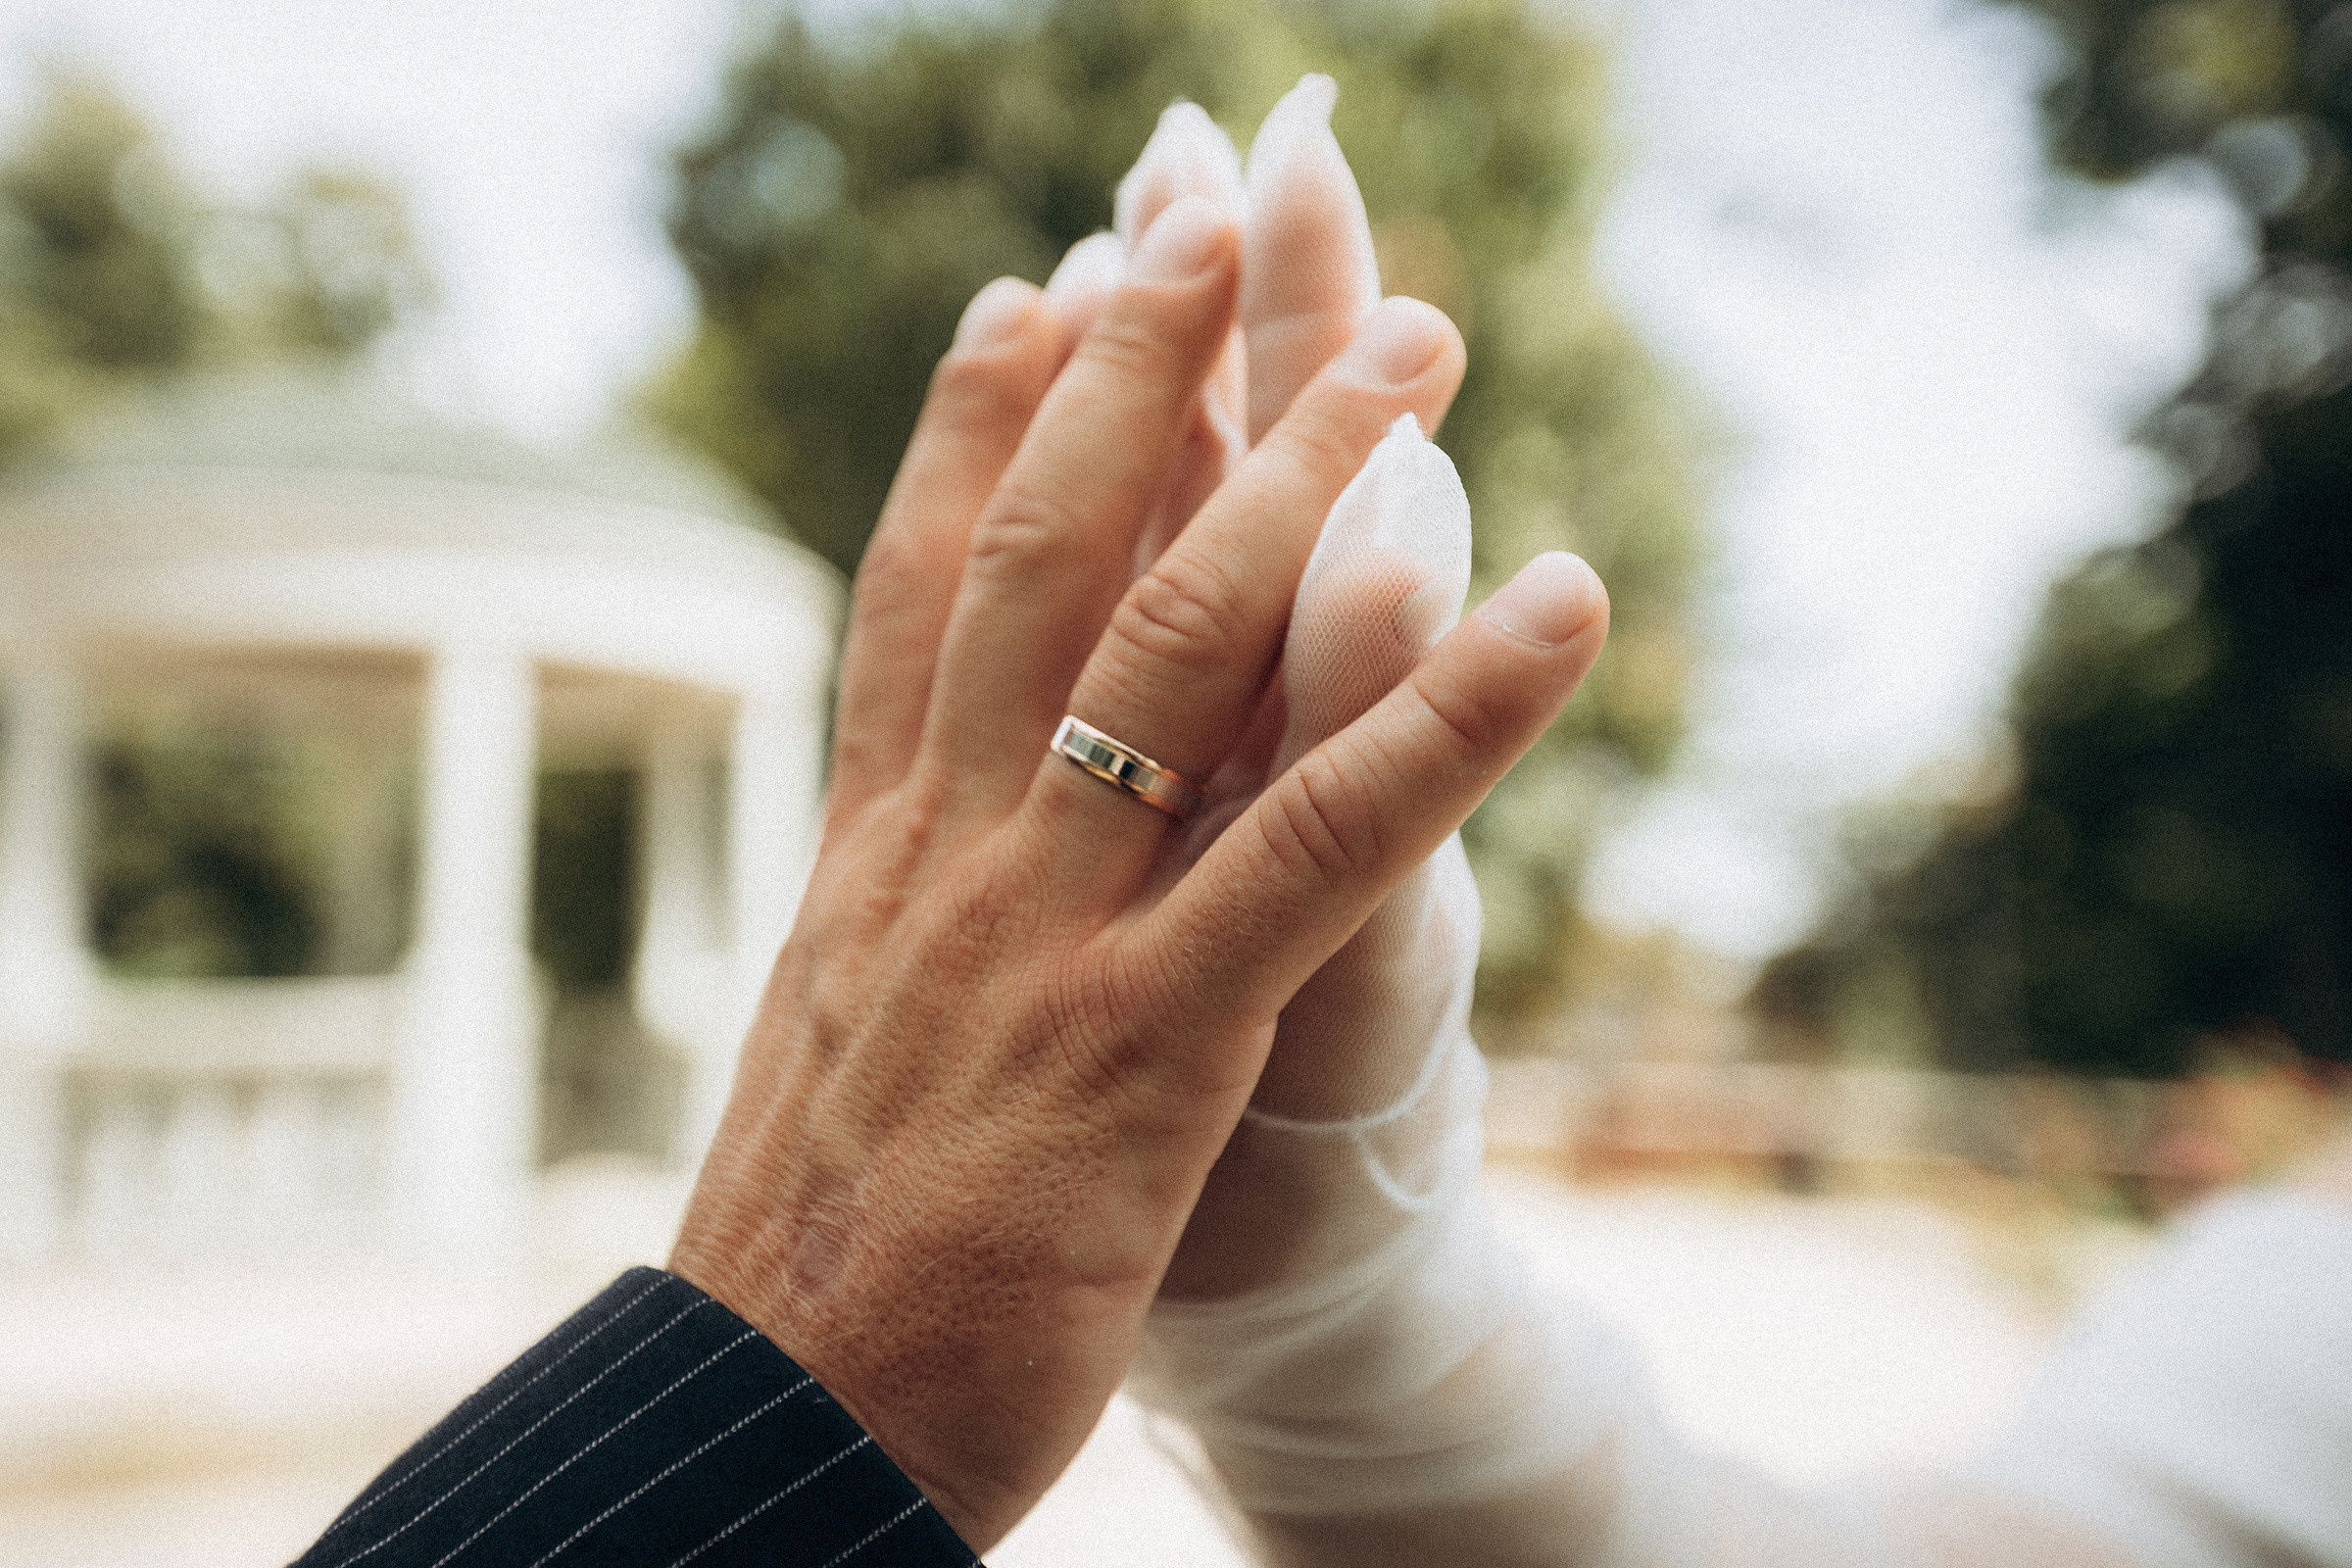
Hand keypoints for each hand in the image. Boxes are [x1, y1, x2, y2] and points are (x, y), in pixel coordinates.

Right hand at [667, 189, 1605, 1550]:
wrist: (764, 1439)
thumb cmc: (808, 1271)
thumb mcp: (836, 1050)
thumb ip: (893, 930)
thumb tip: (914, 873)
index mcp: (873, 858)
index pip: (918, 591)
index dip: (975, 428)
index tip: (1033, 291)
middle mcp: (948, 855)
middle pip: (1040, 560)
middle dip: (1134, 374)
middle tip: (1205, 210)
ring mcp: (1046, 934)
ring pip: (1179, 653)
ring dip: (1307, 478)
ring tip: (1417, 344)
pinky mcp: (1152, 1044)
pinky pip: (1323, 845)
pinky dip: (1449, 713)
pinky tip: (1557, 605)